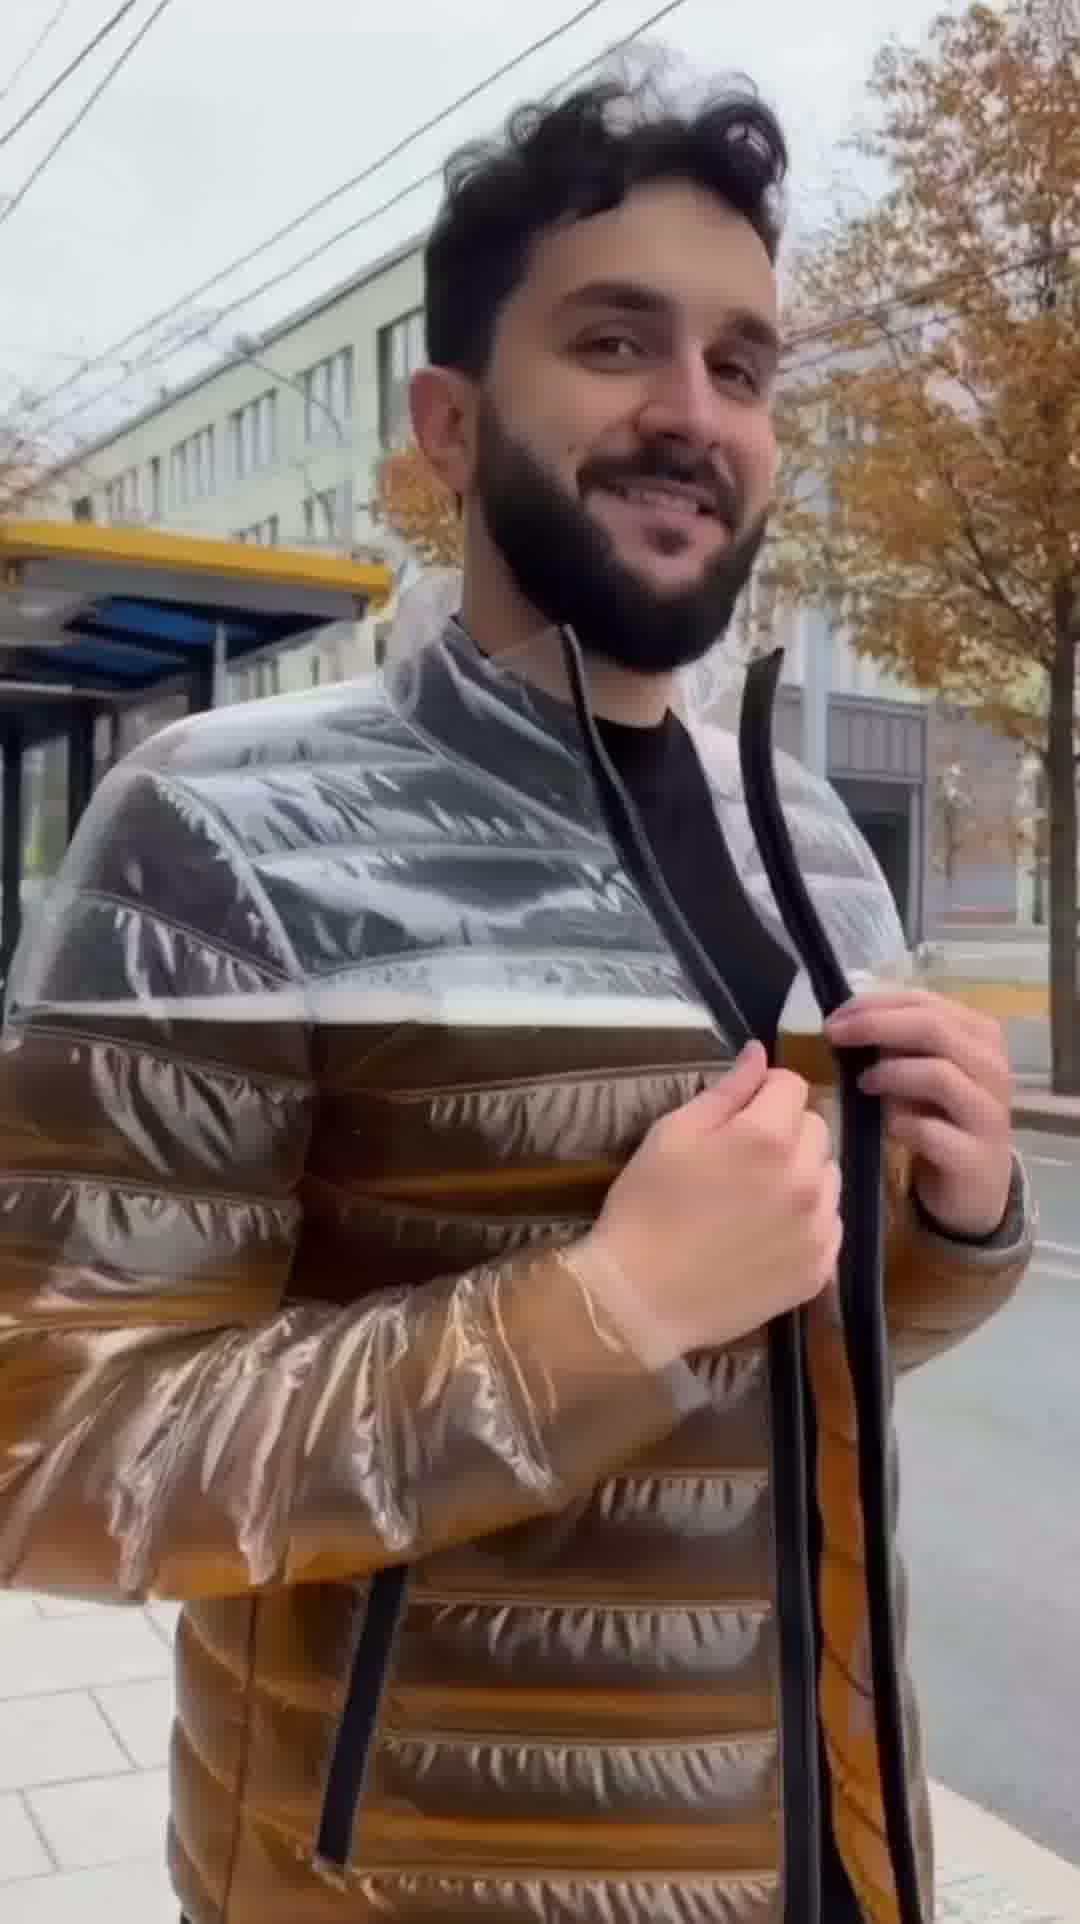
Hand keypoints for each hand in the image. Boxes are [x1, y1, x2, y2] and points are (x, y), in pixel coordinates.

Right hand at [573, 1041, 841, 1366]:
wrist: (642, 1298)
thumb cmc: (647, 1207)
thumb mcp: (673, 1133)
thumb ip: (726, 1090)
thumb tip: (760, 1053)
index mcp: (767, 1136)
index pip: (792, 1085)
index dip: (764, 1091)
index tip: (739, 1113)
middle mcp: (806, 1177)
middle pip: (815, 1128)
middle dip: (785, 1131)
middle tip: (742, 1160)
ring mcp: (818, 1227)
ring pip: (827, 1175)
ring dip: (801, 1175)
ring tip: (755, 1200)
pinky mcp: (820, 1268)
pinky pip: (829, 1223)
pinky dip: (806, 1221)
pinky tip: (765, 1235)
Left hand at [825, 987, 1011, 1238]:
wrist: (973, 1186)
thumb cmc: (940, 1118)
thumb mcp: (921, 1072)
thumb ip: (898, 1044)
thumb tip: (848, 1020)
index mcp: (979, 1036)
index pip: (925, 1002)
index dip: (874, 1005)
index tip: (834, 1017)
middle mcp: (992, 1067)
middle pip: (932, 1027)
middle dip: (874, 1026)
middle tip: (834, 1036)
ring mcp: (988, 1113)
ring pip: (937, 1074)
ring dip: (889, 1074)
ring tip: (863, 1084)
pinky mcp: (974, 1157)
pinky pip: (928, 1129)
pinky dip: (898, 1122)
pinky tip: (885, 1126)